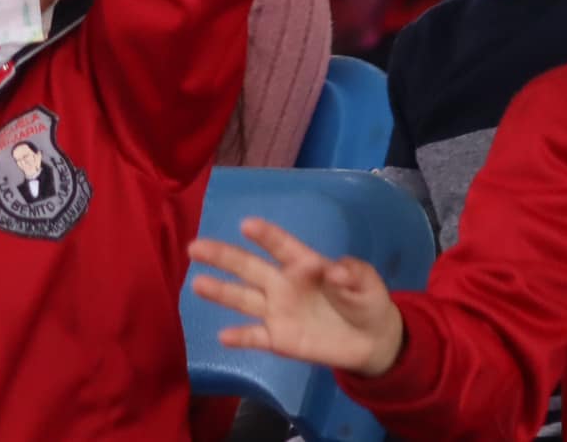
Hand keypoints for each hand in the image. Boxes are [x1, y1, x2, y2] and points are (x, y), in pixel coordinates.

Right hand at [189, 217, 405, 377]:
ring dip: (220, 292)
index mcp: (303, 264)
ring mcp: (277, 311)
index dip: (266, 236)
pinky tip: (223, 337)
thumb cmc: (365, 301)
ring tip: (197, 284)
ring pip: (243, 298)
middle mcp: (282, 284)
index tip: (247, 225)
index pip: (281, 247)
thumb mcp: (368, 284)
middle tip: (195, 247)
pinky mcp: (278, 338)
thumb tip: (336, 272)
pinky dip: (240, 337)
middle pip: (248, 267)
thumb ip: (353, 274)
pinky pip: (255, 337)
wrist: (371, 341)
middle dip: (222, 256)